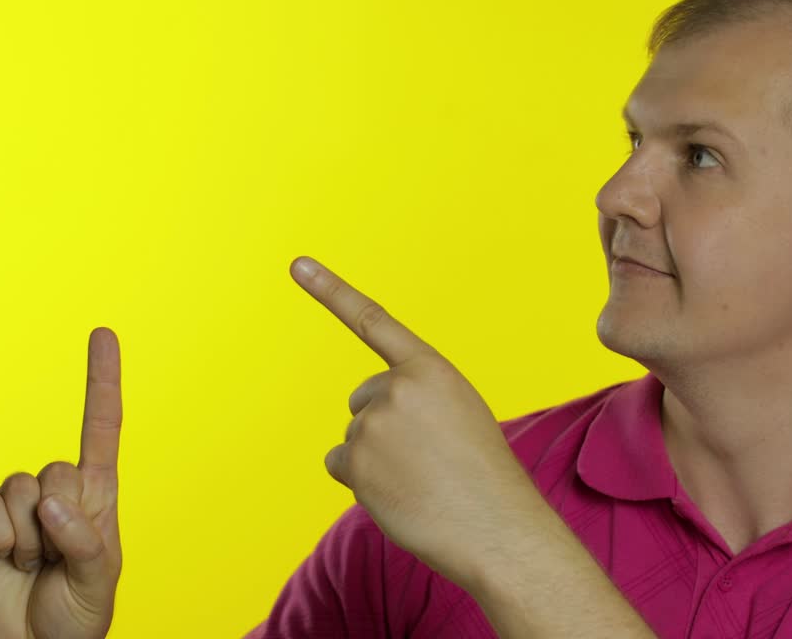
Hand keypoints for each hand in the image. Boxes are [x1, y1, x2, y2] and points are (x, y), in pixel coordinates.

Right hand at [0, 328, 123, 638]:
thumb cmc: (76, 617)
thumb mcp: (101, 581)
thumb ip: (86, 540)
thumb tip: (52, 503)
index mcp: (97, 498)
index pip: (101, 429)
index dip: (102, 381)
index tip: (103, 334)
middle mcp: (57, 494)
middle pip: (56, 468)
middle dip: (57, 518)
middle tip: (57, 560)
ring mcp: (18, 508)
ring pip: (19, 487)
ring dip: (27, 537)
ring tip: (31, 566)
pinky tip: (2, 561)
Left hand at [290, 256, 547, 589]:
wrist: (494, 526)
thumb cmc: (481, 474)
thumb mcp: (459, 413)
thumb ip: (416, 399)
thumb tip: (367, 419)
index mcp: (430, 369)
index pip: (373, 321)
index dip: (331, 290)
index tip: (297, 265)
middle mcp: (396, 388)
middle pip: (364, 401)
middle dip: (384, 427)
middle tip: (425, 458)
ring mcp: (372, 423)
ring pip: (355, 438)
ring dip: (376, 460)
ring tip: (419, 479)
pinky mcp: (354, 460)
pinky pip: (340, 465)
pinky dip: (360, 481)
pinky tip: (396, 494)